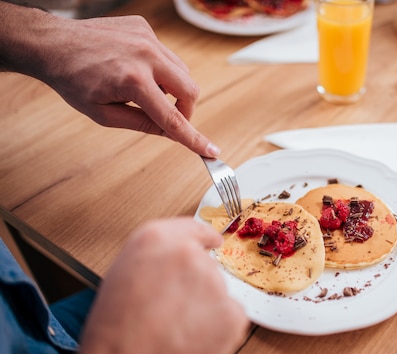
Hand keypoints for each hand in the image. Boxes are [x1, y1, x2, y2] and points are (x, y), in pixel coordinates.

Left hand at [0, 3, 219, 156]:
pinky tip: (135, 69)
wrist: (53, 44)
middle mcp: (146, 55)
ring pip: (182, 72)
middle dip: (184, 108)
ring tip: (143, 90)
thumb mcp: (104, 114)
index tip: (212, 150)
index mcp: (133, 81)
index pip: (172, 118)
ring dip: (171, 88)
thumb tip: (170, 132)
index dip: (193, 138)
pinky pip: (167, 55)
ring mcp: (147, 38)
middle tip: (165, 116)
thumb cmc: (73, 80)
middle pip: (190, 90)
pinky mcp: (145, 28)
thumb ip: (142, 124)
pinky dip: (159, 69)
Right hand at [53, 218, 248, 353]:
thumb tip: (174, 262)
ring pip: (216, 293)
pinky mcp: (232, 311)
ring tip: (175, 330)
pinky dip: (217, 329)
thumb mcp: (121, 275)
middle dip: (194, 287)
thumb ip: (154, 259)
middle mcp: (189, 255)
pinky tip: (192, 340)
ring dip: (204, 309)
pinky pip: (230, 317)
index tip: (213, 241)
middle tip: (171, 311)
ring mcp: (215, 282)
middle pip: (205, 266)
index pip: (192, 228)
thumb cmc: (114, 330)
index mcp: (156, 239)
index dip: (203, 236)